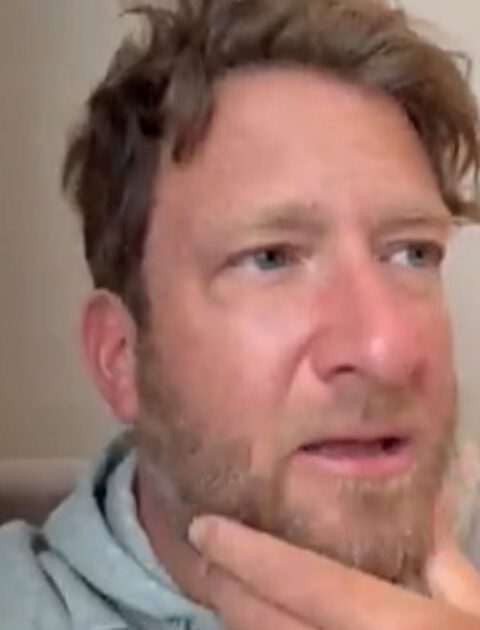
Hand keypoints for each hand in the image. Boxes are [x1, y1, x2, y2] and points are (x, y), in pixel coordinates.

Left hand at [188, 514, 479, 629]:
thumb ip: (452, 578)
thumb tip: (428, 546)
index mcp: (396, 629)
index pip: (306, 581)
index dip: (248, 552)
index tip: (204, 527)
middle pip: (267, 625)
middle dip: (227, 587)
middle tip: (205, 556)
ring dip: (239, 624)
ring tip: (227, 591)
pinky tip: (262, 628)